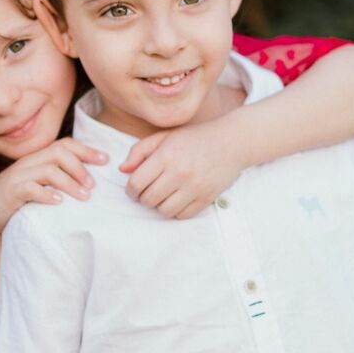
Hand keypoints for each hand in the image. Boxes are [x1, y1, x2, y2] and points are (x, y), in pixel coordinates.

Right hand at [0, 138, 108, 232]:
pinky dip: (47, 194)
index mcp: (37, 158)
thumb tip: (89, 180)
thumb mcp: (38, 183)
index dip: (87, 150)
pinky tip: (58, 202)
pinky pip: (30, 188)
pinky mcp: (11, 192)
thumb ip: (57, 177)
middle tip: (93, 185)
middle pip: (58, 152)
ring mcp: (18, 176)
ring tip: (84, 196)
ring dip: (70, 182)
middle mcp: (29, 162)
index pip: (65, 144)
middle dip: (80, 167)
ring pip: (48, 170)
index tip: (106, 160)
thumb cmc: (17, 198)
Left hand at [120, 117, 246, 219]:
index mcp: (166, 155)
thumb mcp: (164, 137)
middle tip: (147, 192)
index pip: (136, 183)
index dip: (130, 190)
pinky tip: (176, 199)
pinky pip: (182, 215)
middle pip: (148, 199)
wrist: (231, 142)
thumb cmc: (194, 138)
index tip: (133, 189)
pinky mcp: (206, 198)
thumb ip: (140, 151)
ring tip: (162, 195)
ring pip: (164, 210)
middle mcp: (179, 173)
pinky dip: (175, 211)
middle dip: (143, 198)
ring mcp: (194, 187)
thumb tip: (123, 170)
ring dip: (159, 206)